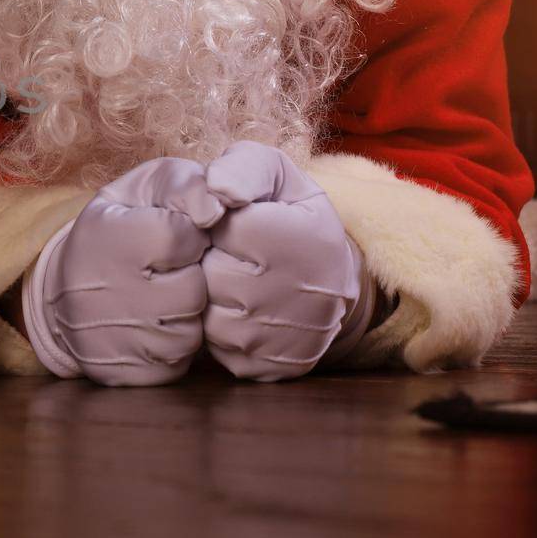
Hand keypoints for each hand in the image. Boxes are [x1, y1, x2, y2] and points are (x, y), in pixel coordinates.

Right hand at [22, 156, 225, 385]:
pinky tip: (152, 324)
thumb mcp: (144, 188)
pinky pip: (177, 364)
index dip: (187, 235)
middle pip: (193, 290)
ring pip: (190, 332)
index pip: (183, 237)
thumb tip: (217, 209)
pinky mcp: (122, 375)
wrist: (63, 289)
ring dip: (185, 314)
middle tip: (165, 269)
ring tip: (159, 295)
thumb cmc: (119, 226)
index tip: (167, 233)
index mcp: (109, 238)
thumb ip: (186, 185)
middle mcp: (105, 294)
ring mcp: (112, 340)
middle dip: (190, 276)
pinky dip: (172, 343)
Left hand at [201, 141, 363, 381]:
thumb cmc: (287, 214)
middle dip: (214, 260)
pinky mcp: (272, 368)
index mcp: (308, 240)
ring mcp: (290, 338)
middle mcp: (306, 296)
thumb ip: (240, 169)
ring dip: (213, 297)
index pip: (227, 230)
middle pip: (215, 276)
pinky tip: (241, 311)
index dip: (221, 224)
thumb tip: (215, 192)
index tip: (238, 223)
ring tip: (239, 280)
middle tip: (238, 255)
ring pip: (211, 317)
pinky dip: (220, 330)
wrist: (325, 276)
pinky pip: (218, 350)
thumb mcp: (273, 175)